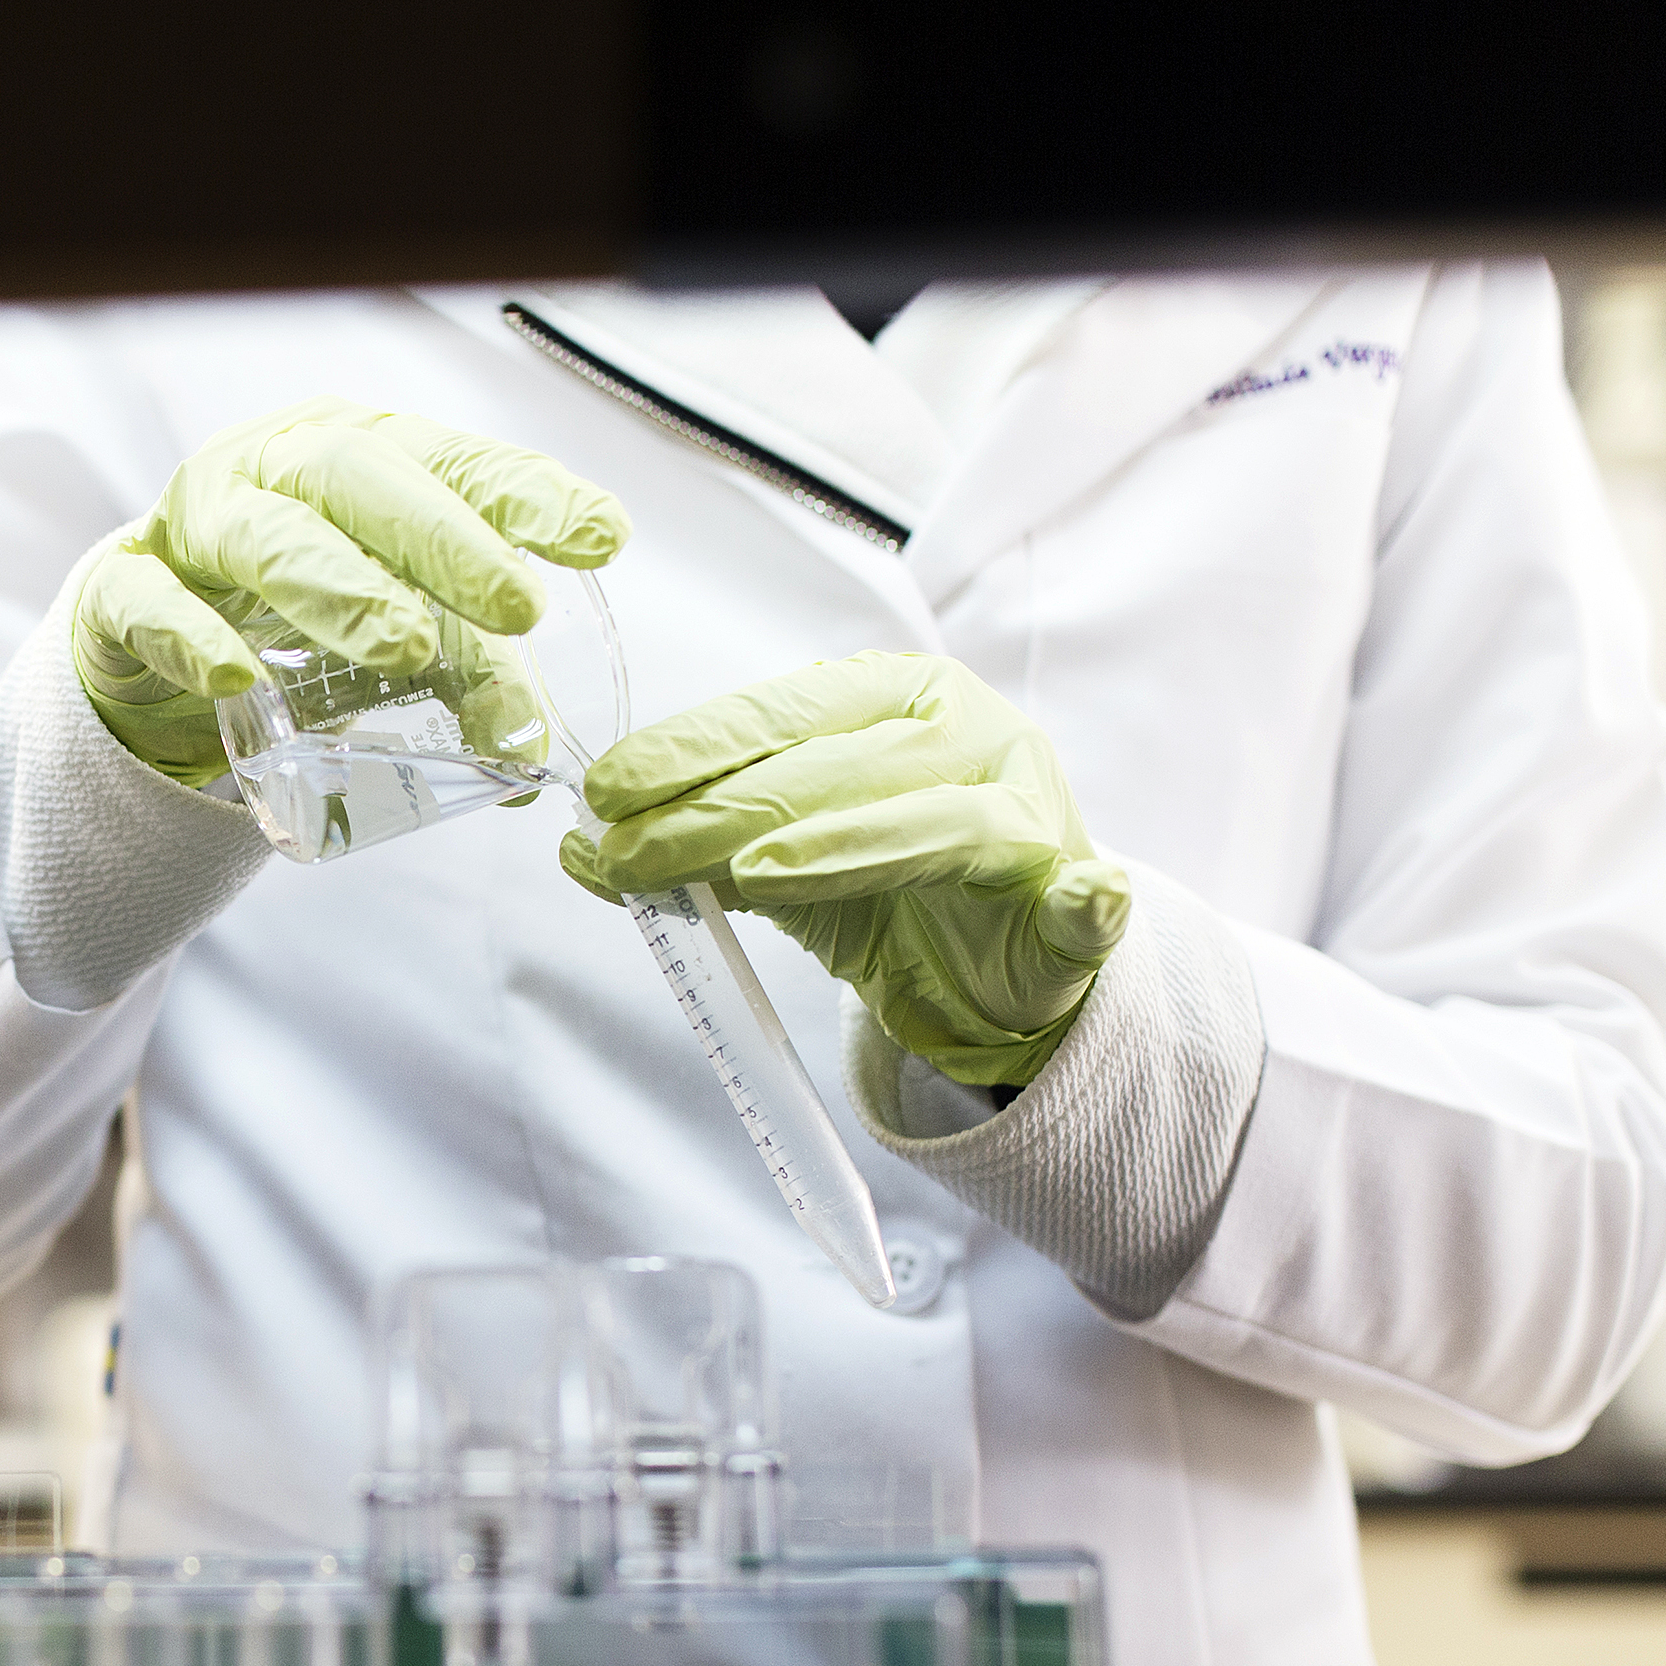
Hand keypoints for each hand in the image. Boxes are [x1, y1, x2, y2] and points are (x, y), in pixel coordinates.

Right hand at [71, 396, 626, 781]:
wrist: (148, 641)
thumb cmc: (289, 612)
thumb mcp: (392, 633)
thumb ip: (465, 674)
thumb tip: (530, 750)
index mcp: (364, 455)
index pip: (454, 460)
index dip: (526, 492)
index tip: (599, 537)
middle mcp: (279, 466)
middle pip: (362, 478)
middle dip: (445, 540)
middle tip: (516, 606)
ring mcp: (195, 522)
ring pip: (265, 533)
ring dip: (340, 586)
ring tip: (406, 647)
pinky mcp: (121, 590)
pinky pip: (150, 603)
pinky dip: (193, 636)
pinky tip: (236, 676)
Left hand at [561, 653, 1129, 1086]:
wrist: (990, 967)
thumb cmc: (885, 892)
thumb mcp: (775, 866)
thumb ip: (693, 851)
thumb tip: (580, 848)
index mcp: (891, 698)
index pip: (780, 712)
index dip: (691, 748)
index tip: (606, 791)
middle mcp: (965, 730)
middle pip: (839, 762)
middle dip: (724, 808)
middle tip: (632, 850)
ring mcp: (1030, 806)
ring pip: (936, 816)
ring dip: (844, 844)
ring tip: (755, 874)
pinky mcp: (1075, 895)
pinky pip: (1085, 899)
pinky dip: (1085, 902)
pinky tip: (1080, 900)